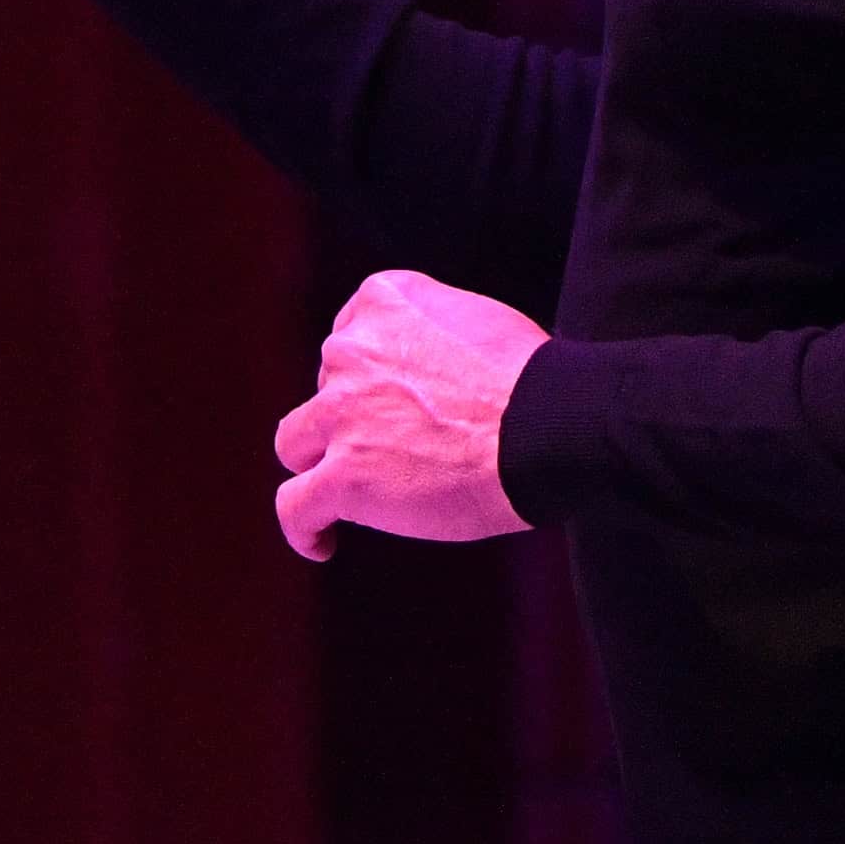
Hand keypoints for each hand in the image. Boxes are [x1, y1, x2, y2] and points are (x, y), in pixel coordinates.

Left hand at [274, 269, 542, 561]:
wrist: (550, 428)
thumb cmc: (534, 383)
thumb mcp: (474, 320)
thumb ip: (430, 331)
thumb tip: (423, 363)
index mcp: (383, 301)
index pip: (350, 338)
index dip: (370, 376)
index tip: (394, 403)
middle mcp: (350, 350)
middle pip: (326, 391)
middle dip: (354, 418)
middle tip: (404, 449)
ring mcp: (341, 414)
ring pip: (296, 443)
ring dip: (322, 463)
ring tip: (354, 493)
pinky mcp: (344, 476)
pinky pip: (294, 506)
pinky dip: (302, 527)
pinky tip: (321, 541)